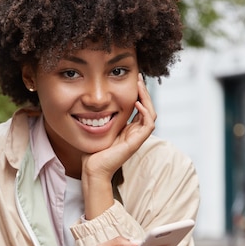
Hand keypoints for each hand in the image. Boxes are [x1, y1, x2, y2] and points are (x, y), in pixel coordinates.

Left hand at [81, 74, 156, 217]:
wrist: (93, 168)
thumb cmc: (92, 151)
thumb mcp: (98, 128)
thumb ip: (102, 117)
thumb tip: (95, 103)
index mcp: (128, 129)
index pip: (139, 107)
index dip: (138, 94)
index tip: (133, 80)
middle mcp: (135, 132)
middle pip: (148, 107)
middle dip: (144, 92)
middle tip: (139, 77)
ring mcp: (137, 137)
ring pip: (151, 113)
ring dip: (147, 98)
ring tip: (140, 85)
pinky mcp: (136, 142)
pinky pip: (149, 124)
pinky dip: (145, 112)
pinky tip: (137, 103)